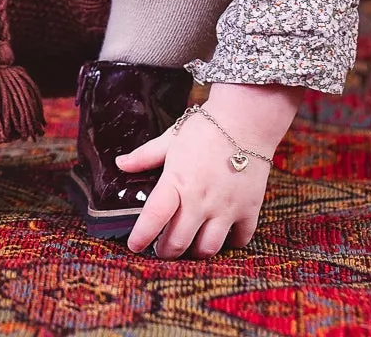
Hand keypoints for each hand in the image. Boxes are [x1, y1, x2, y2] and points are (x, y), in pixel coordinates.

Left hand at [116, 84, 301, 259]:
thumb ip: (145, 156)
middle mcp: (200, 200)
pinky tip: (222, 235)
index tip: (134, 245)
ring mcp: (226, 207)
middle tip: (163, 248)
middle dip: (166, 252)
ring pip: (208, 249)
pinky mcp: (249, 209)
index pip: (153, 218)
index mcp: (176, 181)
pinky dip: (230, 243)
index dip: (141, 237)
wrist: (247, 119)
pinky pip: (239, 240)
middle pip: (178, 243)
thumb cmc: (206, 127)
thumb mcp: (171, 139)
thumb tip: (120, 164)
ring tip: (190, 245)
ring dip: (196, 252)